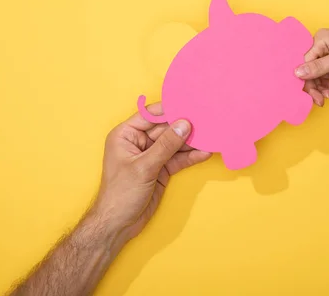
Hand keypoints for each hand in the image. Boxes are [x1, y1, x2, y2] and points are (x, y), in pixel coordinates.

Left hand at [93, 103, 211, 242]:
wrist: (118, 225)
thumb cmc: (121, 194)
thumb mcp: (144, 167)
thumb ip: (166, 145)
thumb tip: (184, 125)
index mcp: (126, 135)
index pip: (150, 115)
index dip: (169, 110)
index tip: (189, 104)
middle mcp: (138, 142)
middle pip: (165, 129)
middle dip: (184, 126)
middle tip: (206, 120)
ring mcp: (151, 156)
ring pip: (174, 144)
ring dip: (191, 142)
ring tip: (210, 135)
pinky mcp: (161, 169)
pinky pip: (178, 159)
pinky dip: (190, 156)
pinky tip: (204, 152)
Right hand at [296, 23, 328, 105]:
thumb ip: (320, 67)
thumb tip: (297, 73)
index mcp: (320, 40)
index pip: (304, 64)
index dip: (306, 82)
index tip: (313, 97)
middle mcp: (322, 43)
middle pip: (309, 68)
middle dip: (313, 86)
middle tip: (321, 101)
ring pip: (317, 71)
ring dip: (320, 85)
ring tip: (327, 96)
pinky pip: (326, 70)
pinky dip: (326, 80)